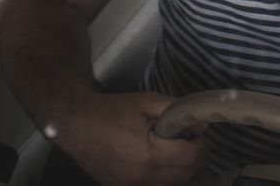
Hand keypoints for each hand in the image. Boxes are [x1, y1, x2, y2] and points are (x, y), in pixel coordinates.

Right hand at [56, 91, 207, 185]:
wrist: (76, 124)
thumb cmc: (112, 110)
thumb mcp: (148, 102)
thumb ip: (177, 112)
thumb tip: (202, 127)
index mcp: (148, 152)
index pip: (191, 157)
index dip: (203, 146)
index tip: (201, 135)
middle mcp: (140, 176)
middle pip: (186, 175)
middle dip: (197, 159)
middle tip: (194, 143)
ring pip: (172, 185)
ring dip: (183, 171)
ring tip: (180, 152)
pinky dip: (165, 178)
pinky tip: (163, 163)